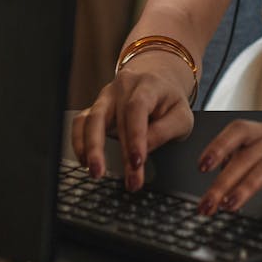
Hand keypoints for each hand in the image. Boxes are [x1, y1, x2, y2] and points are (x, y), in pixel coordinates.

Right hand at [71, 55, 194, 191]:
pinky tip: (85, 160)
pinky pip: (80, 122)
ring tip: (96, 172)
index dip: (136, 136)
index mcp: (148, 84)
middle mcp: (123, 86)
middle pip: (114, 118)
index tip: (137, 162)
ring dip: (91, 148)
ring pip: (91, 118)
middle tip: (129, 181)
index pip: (137, 108)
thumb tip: (143, 150)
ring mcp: (106, 96)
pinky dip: (79, 142)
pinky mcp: (96, 107)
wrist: (160, 79)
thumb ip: (165, 131)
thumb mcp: (182, 116)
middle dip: (120, 153)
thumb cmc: (170, 101)